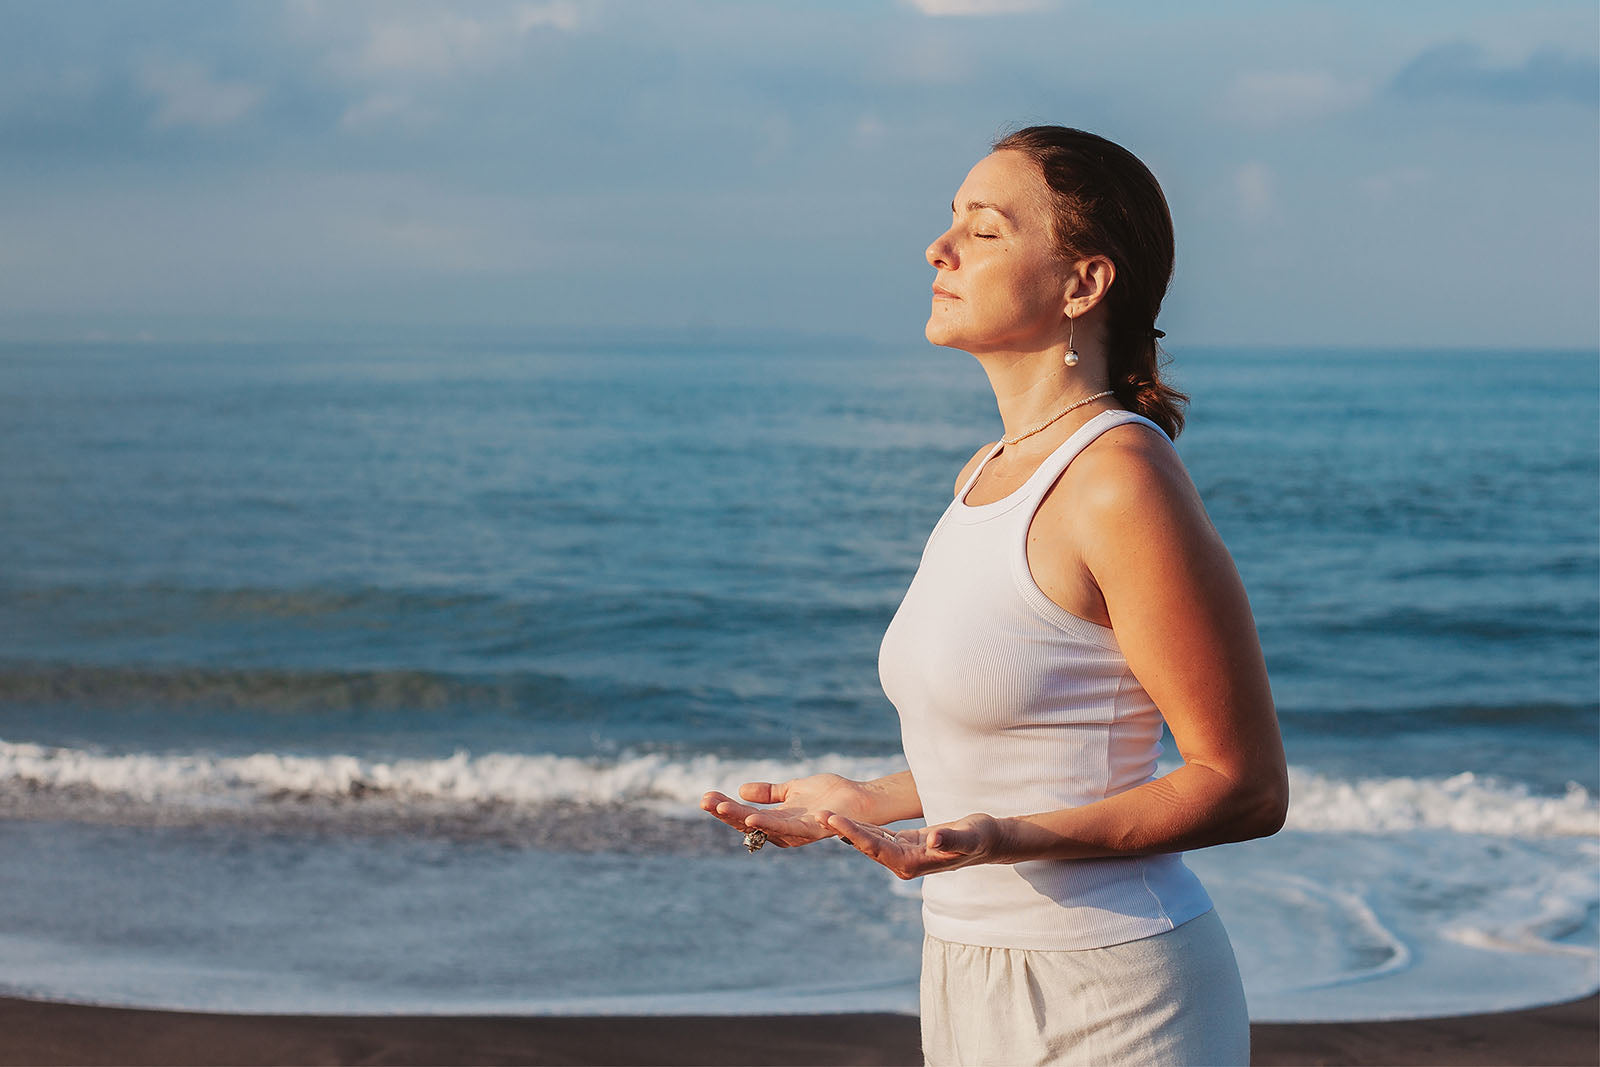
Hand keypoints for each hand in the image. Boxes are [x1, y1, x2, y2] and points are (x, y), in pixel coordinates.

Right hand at [700, 773, 873, 847]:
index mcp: (777, 821)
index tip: (706, 796)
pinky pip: (786, 828)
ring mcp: (797, 832)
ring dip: (739, 818)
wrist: (860, 798)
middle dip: (725, 812)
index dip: (725, 807)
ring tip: (721, 809)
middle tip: (704, 801)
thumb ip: (769, 793)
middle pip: (748, 823)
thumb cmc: (830, 794)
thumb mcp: (792, 789)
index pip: (744, 815)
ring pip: (762, 826)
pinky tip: (751, 816)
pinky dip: (768, 824)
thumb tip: (741, 790)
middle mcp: (783, 831)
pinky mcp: (812, 829)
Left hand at [826, 812, 1006, 878]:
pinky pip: (877, 837)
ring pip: (868, 841)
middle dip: (842, 830)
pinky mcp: (904, 846)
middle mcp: (903, 863)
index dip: (853, 833)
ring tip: (823, 815)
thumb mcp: (969, 836)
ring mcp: (903, 856)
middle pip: (866, 845)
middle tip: (817, 815)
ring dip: (847, 828)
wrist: (988, 842)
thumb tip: (934, 840)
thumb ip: (951, 839)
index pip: (876, 847)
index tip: (833, 820)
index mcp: (913, 863)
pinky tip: (842, 821)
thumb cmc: (981, 837)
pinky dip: (860, 828)